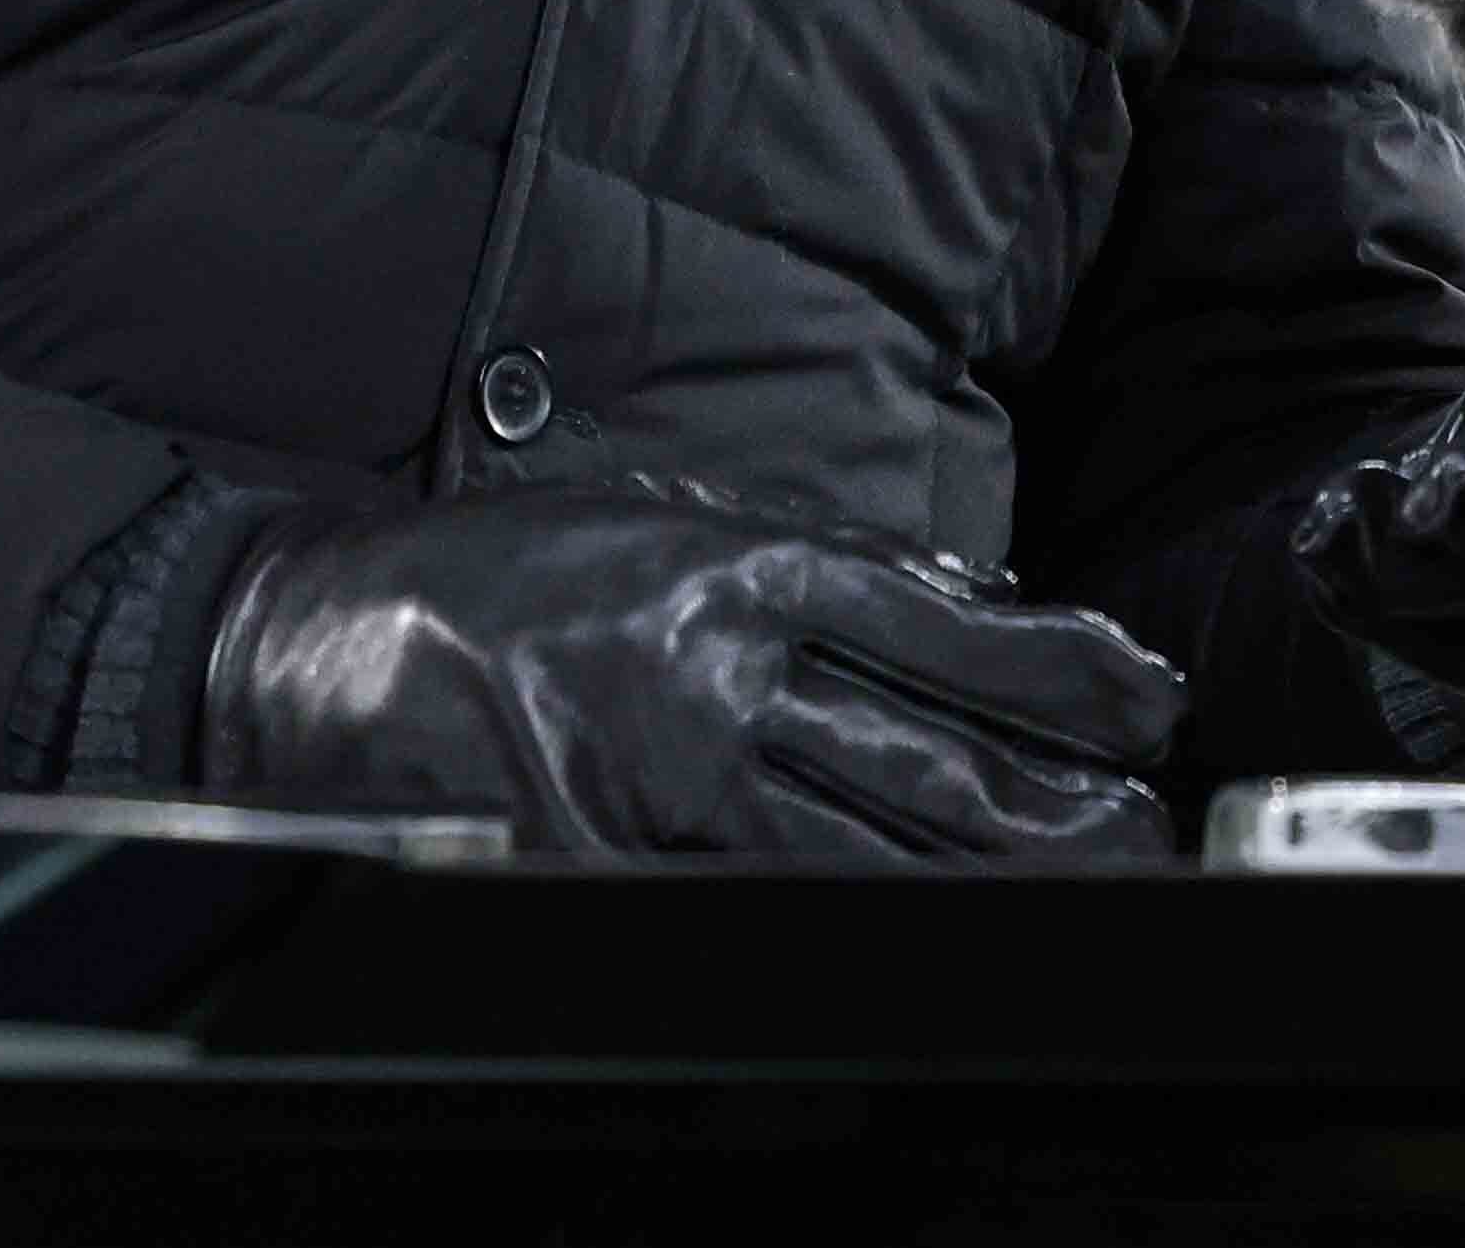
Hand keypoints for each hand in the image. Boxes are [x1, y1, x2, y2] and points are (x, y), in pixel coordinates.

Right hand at [194, 489, 1185, 863]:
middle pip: (923, 754)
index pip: (944, 625)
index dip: (1060, 667)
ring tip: (1087, 888)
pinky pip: (736, 908)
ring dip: (983, 877)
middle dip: (1057, 801)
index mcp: (740, 572)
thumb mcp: (672, 520)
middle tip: (1151, 827)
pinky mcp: (589, 863)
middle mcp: (713, 672)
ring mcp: (651, 779)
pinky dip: (837, 928)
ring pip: (855, 848)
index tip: (1145, 696)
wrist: (313, 638)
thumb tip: (969, 595)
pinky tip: (915, 943)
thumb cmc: (505, 575)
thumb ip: (817, 563)